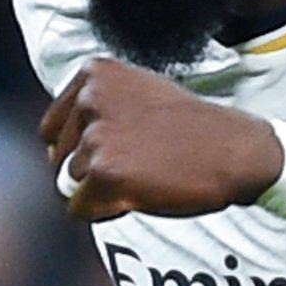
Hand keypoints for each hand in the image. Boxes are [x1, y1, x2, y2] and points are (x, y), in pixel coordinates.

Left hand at [44, 61, 285, 222]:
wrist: (234, 149)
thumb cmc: (192, 128)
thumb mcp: (138, 93)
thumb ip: (96, 108)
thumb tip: (51, 148)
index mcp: (93, 73)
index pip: (52, 128)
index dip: (80, 148)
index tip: (118, 148)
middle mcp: (89, 98)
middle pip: (58, 157)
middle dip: (88, 170)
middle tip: (136, 164)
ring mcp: (95, 135)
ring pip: (70, 184)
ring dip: (101, 191)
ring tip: (143, 176)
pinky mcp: (103, 172)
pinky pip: (78, 208)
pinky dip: (103, 212)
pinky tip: (137, 196)